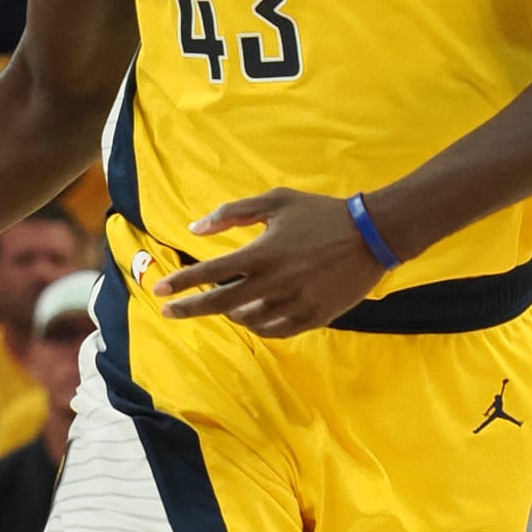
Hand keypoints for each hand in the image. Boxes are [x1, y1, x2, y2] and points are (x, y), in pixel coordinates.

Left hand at [154, 190, 385, 335]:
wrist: (373, 235)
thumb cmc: (321, 213)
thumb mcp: (276, 201)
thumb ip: (233, 212)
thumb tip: (195, 229)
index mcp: (263, 253)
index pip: (211, 272)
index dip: (182, 283)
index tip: (159, 291)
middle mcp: (275, 283)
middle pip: (221, 304)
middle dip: (189, 309)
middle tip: (168, 313)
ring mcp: (295, 303)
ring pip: (249, 321)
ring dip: (231, 315)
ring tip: (225, 306)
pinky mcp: (314, 317)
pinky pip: (276, 331)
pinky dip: (259, 326)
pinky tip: (253, 317)